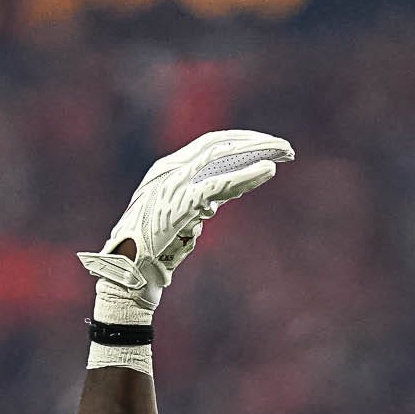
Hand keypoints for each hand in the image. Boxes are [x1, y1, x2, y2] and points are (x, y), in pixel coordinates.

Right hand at [78, 129, 293, 312]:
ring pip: (224, 157)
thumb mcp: (178, 219)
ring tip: (286, 152)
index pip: (209, 146)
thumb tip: (215, 202)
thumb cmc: (152, 251)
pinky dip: (247, 175)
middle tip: (285, 148)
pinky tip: (269, 171)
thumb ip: (197, 204)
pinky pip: (222, 184)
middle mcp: (170, 169)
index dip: (240, 142)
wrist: (128, 272)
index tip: (266, 146)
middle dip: (254, 142)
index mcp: (167, 169)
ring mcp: (175, 183)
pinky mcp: (183, 202)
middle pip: (220, 144)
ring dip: (258, 152)